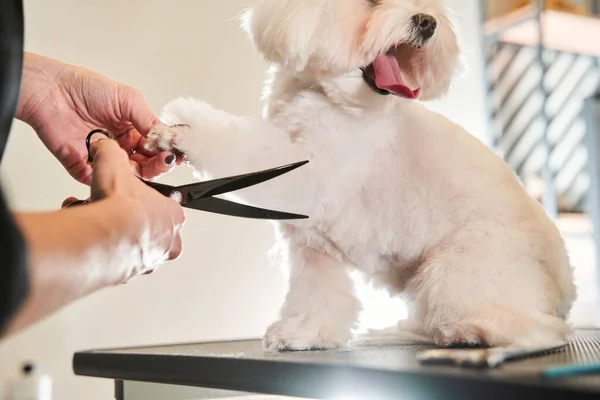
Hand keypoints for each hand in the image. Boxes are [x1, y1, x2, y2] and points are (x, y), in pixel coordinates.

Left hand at [16, 52, 175, 184]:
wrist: (48, 90)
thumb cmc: (84, 87)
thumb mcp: (127, 99)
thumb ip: (149, 120)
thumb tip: (170, 139)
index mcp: (132, 131)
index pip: (156, 149)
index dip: (166, 152)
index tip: (175, 154)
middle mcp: (119, 146)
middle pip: (146, 166)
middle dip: (158, 165)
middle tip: (163, 160)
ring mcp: (102, 158)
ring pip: (127, 177)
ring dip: (138, 173)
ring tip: (139, 161)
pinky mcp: (82, 167)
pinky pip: (99, 182)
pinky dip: (110, 181)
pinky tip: (118, 170)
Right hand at [64, 138, 184, 276]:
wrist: (105, 236)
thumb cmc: (119, 207)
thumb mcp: (113, 163)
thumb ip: (109, 151)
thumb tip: (103, 145)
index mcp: (174, 216)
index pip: (163, 206)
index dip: (141, 200)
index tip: (127, 198)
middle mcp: (169, 241)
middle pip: (149, 228)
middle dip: (127, 220)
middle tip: (110, 211)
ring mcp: (151, 260)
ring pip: (132, 247)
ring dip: (115, 236)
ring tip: (97, 224)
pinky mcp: (130, 274)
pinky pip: (116, 262)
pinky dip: (103, 251)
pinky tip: (91, 239)